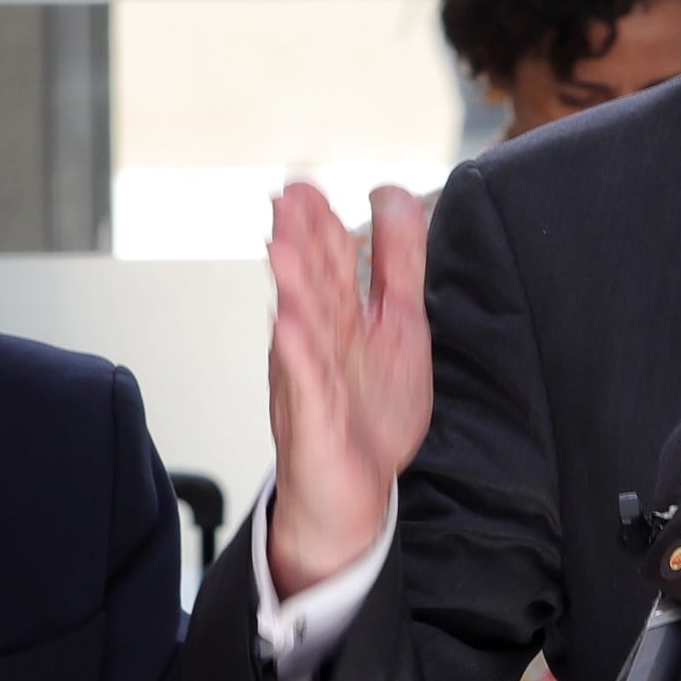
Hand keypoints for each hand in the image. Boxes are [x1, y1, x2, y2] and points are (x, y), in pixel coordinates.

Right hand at [266, 183, 432, 596]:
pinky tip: (287, 325)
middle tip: (287, 198)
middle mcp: (318, 344)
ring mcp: (312, 381)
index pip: (331, 263)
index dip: (320, 224)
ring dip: (293, 287)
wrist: (353, 495)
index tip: (304, 185)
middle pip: (311, 286)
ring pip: (302, 328)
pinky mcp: (315, 421)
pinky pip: (305, 384)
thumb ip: (398, 264)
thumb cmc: (368, 411)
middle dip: (300, 241)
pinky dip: (297, 355)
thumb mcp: (398, 325)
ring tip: (282, 248)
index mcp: (340, 320)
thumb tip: (396, 199)